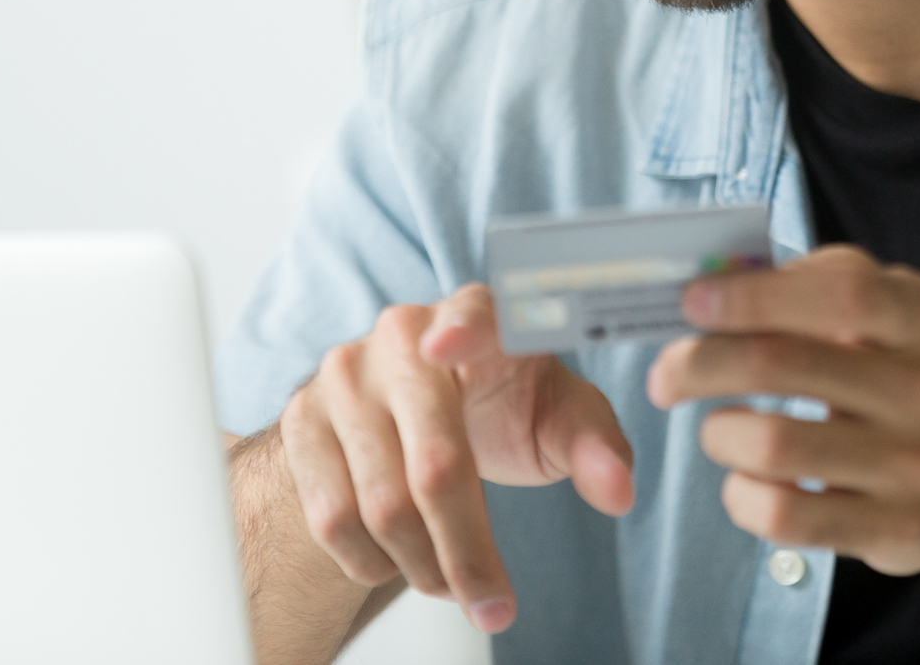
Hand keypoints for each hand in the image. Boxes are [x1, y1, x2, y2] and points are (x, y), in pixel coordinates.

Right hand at [279, 283, 635, 632]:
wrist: (410, 410)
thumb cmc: (502, 404)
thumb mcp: (559, 419)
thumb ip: (597, 447)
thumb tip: (618, 490)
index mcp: (479, 314)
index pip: (475, 316)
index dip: (464, 331)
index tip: (449, 349)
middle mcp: (402, 332)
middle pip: (435, 463)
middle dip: (468, 551)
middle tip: (494, 604)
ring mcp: (343, 373)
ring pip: (380, 503)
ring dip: (422, 566)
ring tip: (452, 580)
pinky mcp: (301, 418)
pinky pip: (330, 517)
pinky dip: (371, 560)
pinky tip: (399, 559)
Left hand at [645, 245, 919, 578]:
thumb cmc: (913, 374)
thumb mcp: (894, 309)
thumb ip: (815, 284)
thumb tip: (717, 282)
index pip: (838, 294)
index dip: (754, 295)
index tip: (692, 302)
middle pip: (784, 366)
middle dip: (703, 364)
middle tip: (666, 375)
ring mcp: (915, 466)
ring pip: (775, 446)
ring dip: (720, 433)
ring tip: (718, 429)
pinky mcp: (893, 530)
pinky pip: (786, 517)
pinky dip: (742, 496)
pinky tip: (745, 480)